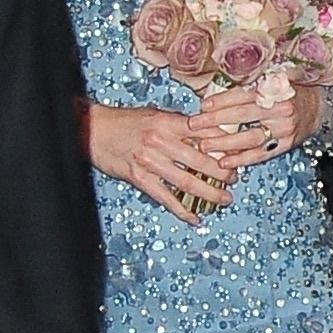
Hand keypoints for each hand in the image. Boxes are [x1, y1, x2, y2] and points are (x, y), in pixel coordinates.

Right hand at [85, 101, 234, 222]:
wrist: (93, 130)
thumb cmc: (126, 121)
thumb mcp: (156, 115)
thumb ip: (181, 125)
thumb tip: (210, 133)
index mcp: (168, 122)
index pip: (205, 135)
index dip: (225, 146)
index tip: (239, 154)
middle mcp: (160, 141)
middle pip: (201, 161)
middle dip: (222, 173)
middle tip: (234, 180)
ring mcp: (149, 162)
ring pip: (187, 182)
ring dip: (209, 193)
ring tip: (224, 200)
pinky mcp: (139, 178)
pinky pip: (165, 197)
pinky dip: (182, 210)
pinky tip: (195, 217)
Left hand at [188, 77, 321, 170]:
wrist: (317, 107)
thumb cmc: (288, 90)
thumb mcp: (273, 77)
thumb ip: (248, 81)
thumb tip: (213, 87)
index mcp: (277, 88)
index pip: (244, 94)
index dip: (222, 100)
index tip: (203, 105)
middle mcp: (282, 108)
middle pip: (243, 116)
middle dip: (215, 121)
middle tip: (194, 126)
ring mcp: (285, 129)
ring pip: (250, 138)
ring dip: (225, 143)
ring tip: (204, 146)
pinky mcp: (286, 145)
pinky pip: (261, 154)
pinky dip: (241, 159)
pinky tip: (224, 162)